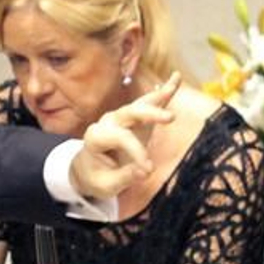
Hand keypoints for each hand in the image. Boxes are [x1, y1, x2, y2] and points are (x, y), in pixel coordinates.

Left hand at [69, 73, 180, 200]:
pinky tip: (176, 78)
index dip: (137, 151)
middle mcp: (108, 122)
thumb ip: (124, 177)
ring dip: (158, 96)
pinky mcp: (134, 120)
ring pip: (140, 104)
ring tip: (174, 84)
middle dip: (150, 114)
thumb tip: (144, 171)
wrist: (88, 169)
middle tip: (170, 118)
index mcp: (96, 137)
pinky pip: (148, 104)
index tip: (148, 169)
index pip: (121, 137)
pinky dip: (163, 92)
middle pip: (130, 112)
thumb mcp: (106, 185)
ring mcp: (121, 118)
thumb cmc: (96, 178)